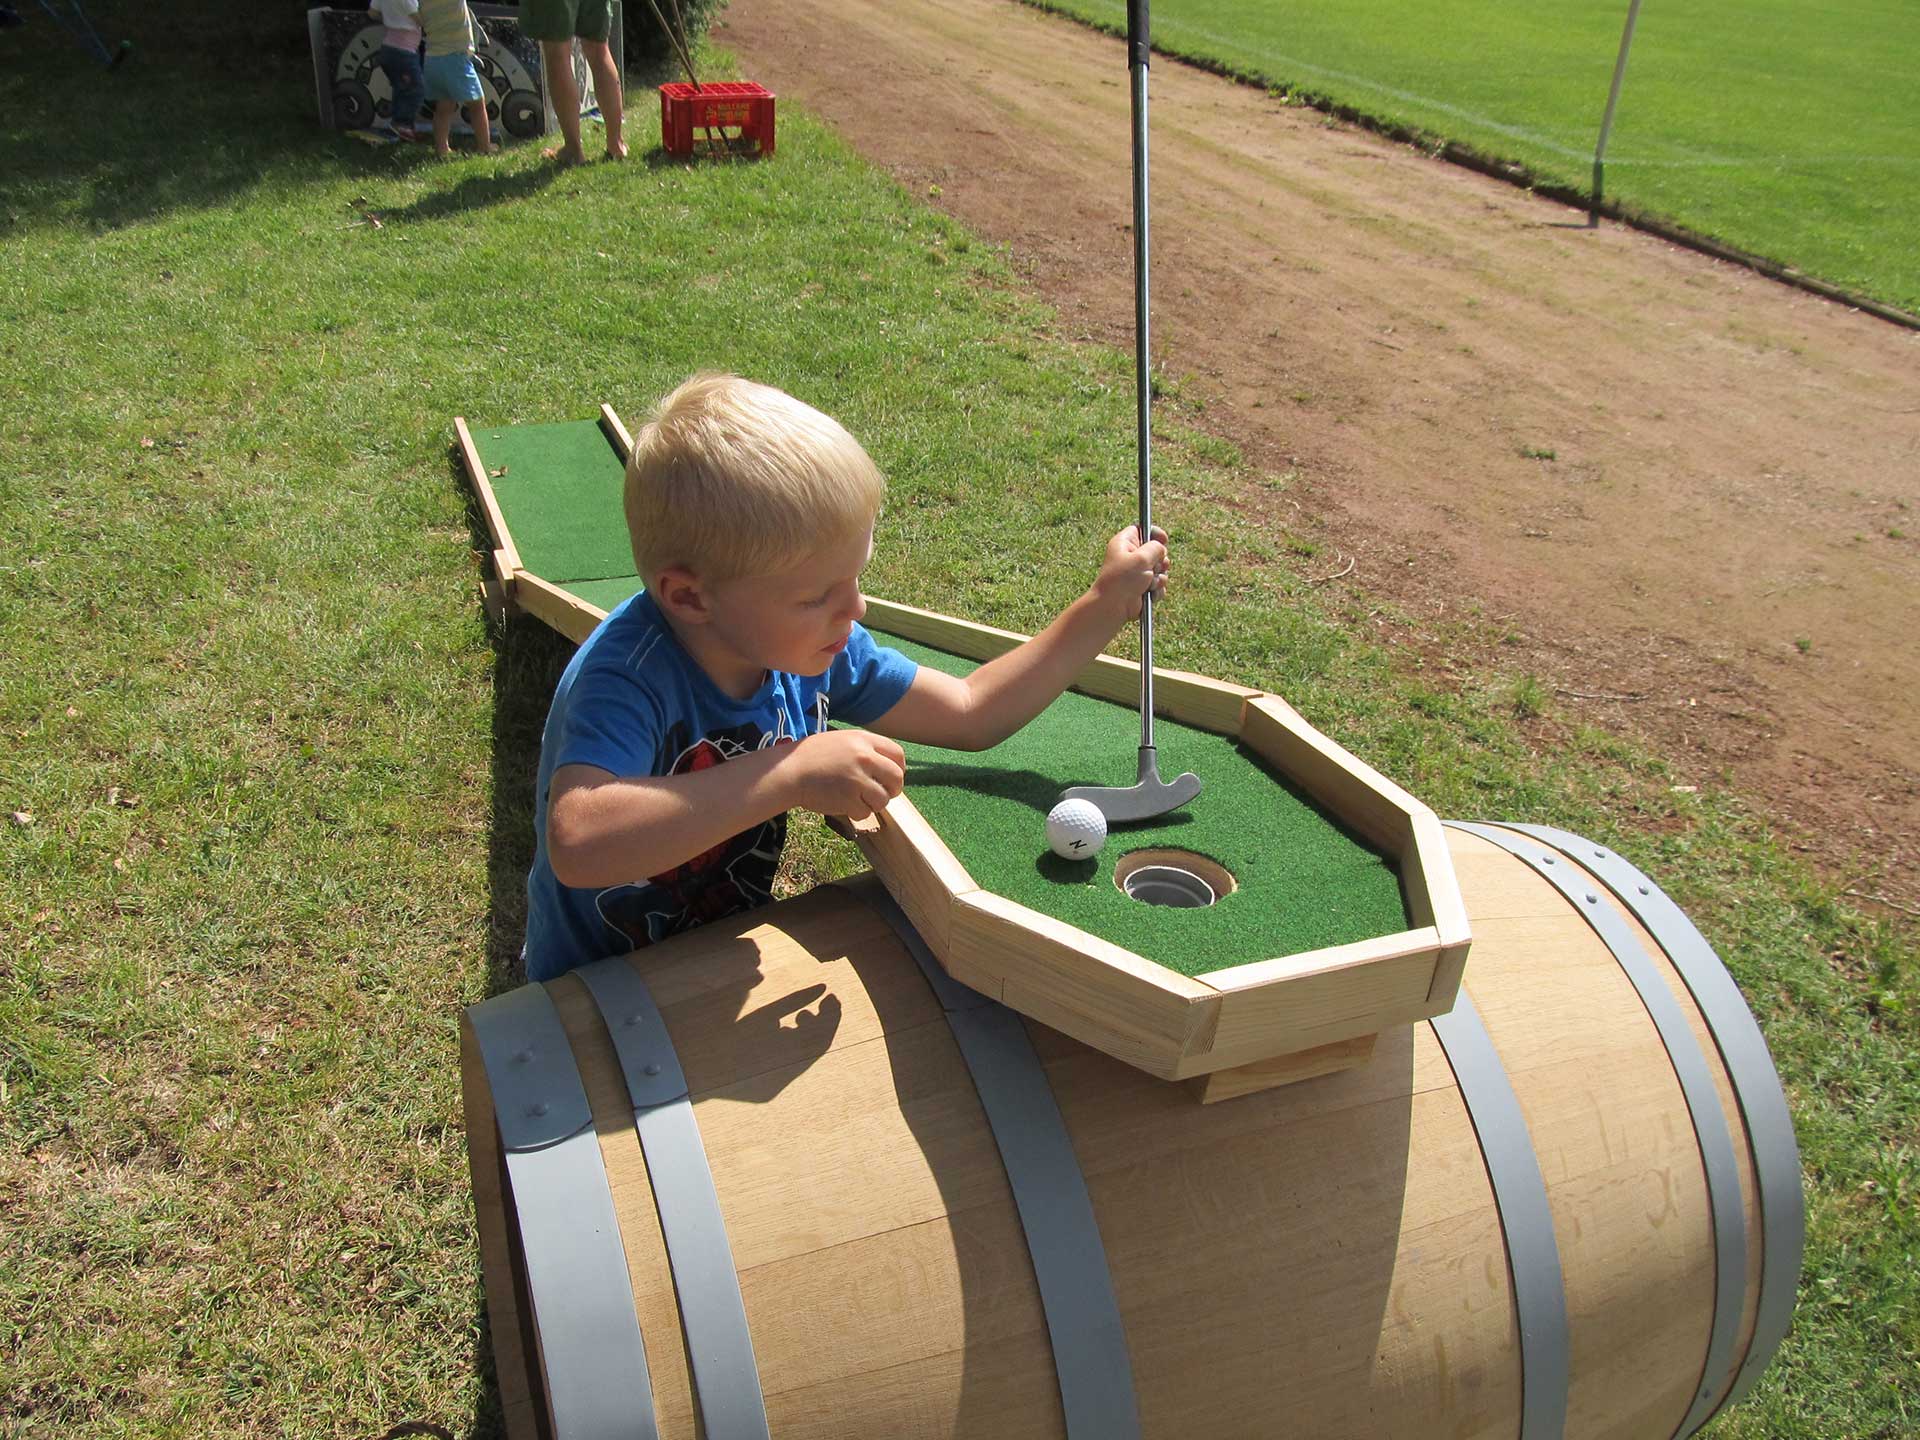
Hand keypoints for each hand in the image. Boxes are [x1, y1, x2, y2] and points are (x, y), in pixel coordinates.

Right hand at [780, 730, 906, 820]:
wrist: (789, 771)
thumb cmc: (811, 756)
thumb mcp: (841, 740)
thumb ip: (864, 750)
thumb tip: (887, 769)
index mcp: (864, 740)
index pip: (898, 754)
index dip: (898, 768)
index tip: (891, 777)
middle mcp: (865, 757)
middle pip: (896, 778)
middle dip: (892, 789)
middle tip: (882, 794)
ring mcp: (858, 779)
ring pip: (883, 799)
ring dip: (873, 803)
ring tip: (856, 799)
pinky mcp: (850, 799)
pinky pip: (865, 812)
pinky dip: (856, 812)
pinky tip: (842, 804)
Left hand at [1090, 523, 1168, 621]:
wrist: (1113, 607)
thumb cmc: (1122, 580)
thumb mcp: (1141, 558)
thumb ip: (1156, 547)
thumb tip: (1162, 550)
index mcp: (1125, 543)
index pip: (1143, 530)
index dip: (1155, 533)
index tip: (1163, 539)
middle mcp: (1131, 556)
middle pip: (1157, 551)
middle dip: (1161, 561)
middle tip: (1153, 567)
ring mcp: (1138, 572)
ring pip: (1161, 570)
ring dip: (1159, 578)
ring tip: (1148, 584)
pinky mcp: (1143, 587)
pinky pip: (1159, 585)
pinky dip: (1157, 590)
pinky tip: (1148, 594)